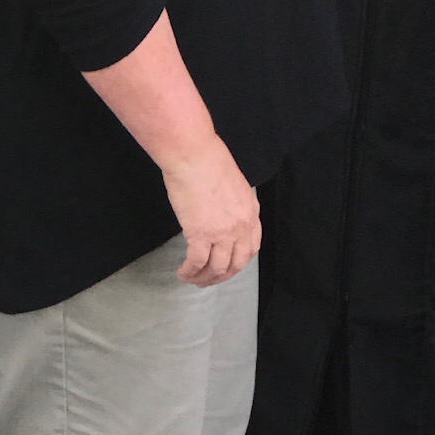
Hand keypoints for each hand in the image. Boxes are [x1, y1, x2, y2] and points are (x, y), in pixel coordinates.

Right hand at [162, 139, 261, 286]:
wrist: (193, 154)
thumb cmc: (208, 160)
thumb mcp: (233, 184)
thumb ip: (232, 204)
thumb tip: (220, 215)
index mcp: (251, 211)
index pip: (251, 247)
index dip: (238, 262)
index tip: (226, 267)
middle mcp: (241, 225)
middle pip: (236, 263)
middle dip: (221, 276)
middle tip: (207, 280)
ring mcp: (223, 232)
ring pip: (218, 268)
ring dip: (204, 278)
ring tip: (191, 279)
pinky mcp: (201, 234)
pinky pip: (197, 263)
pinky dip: (190, 272)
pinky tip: (183, 272)